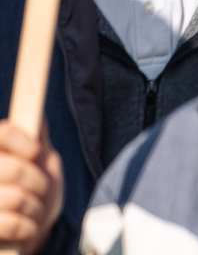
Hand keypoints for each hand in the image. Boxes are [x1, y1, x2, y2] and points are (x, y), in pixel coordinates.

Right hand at [0, 120, 59, 253]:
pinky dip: (28, 227)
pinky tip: (27, 228)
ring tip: (34, 210)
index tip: (36, 152)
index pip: (3, 133)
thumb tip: (38, 116)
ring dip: (35, 207)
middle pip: (14, 169)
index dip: (22, 141)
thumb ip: (37, 140)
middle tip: (40, 189)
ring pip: (16, 198)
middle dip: (38, 182)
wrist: (28, 231)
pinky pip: (10, 223)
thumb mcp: (42, 162)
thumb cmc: (35, 191)